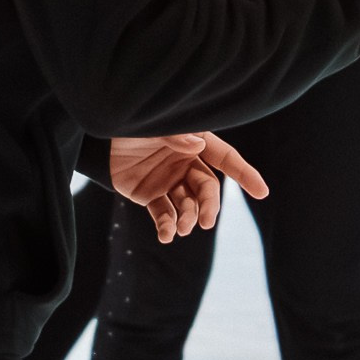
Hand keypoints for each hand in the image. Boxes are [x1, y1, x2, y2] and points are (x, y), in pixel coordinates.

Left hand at [109, 133, 267, 244]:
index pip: (225, 158)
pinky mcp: (151, 196)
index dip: (244, 174)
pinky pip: (165, 215)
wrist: (96, 139)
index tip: (262, 192)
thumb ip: (174, 136)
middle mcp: (186, 162)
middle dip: (209, 206)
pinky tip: (167, 235)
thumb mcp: (152, 126)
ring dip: (190, 218)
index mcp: (194, 141)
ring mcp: (169, 181)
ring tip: (183, 227)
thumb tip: (198, 146)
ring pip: (189, 205)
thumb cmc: (130, 123)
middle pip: (207, 189)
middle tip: (205, 223)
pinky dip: (168, 226)